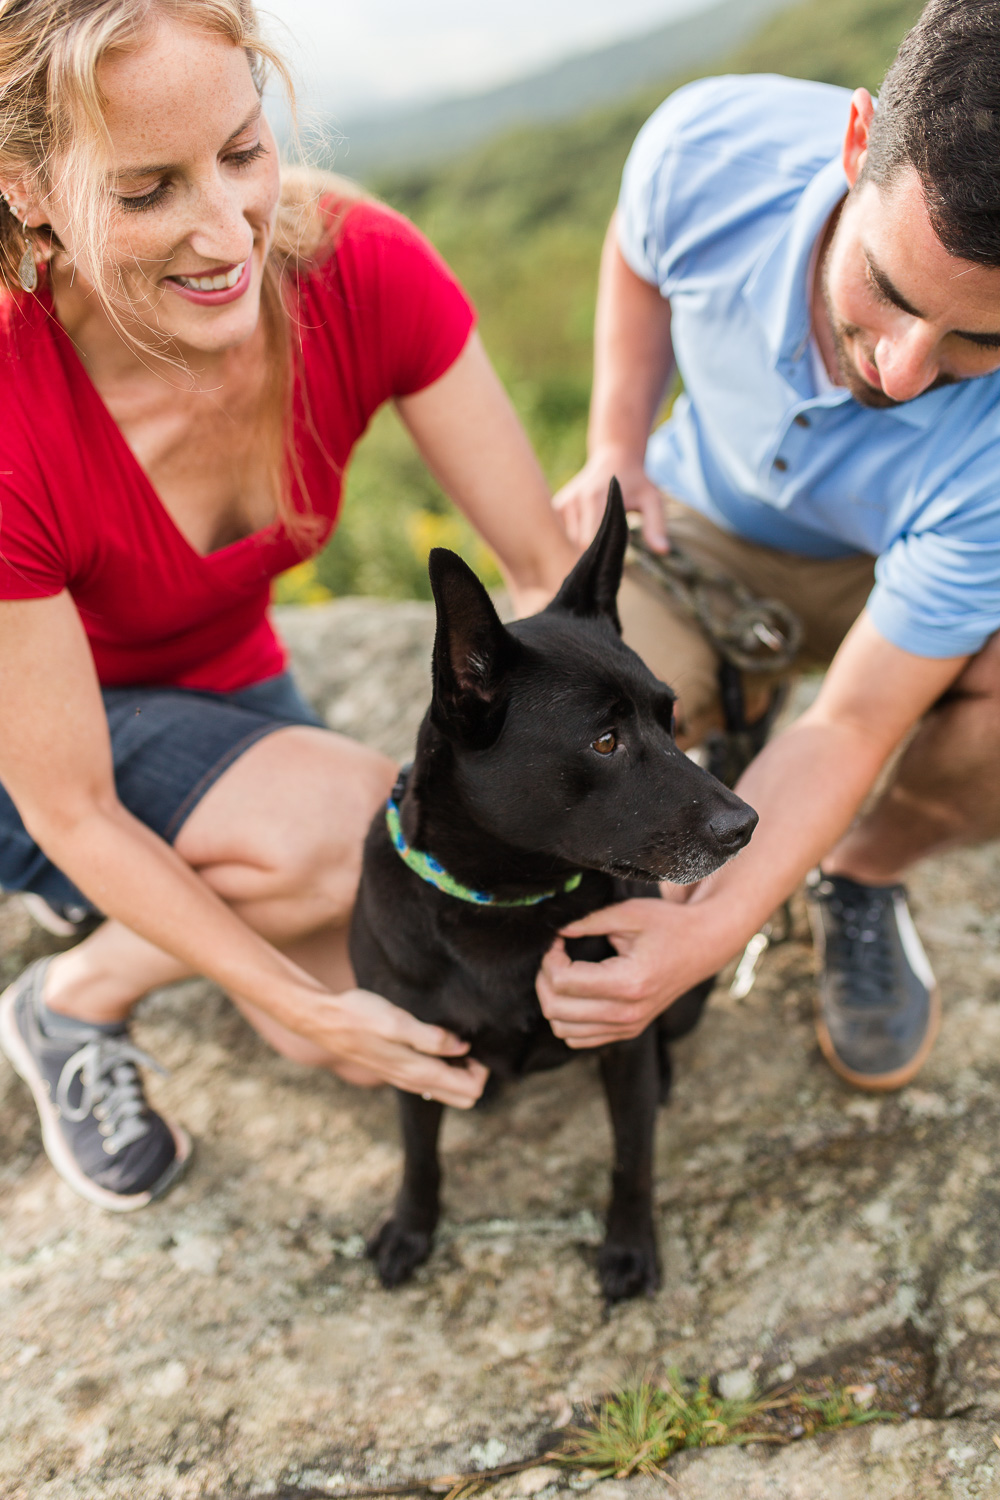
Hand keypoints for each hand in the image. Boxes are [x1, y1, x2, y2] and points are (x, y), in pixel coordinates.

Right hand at [312, 988, 488, 1107]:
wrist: (324, 1021)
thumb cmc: (359, 1016)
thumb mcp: (396, 1021)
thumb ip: (430, 1037)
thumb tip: (462, 1046)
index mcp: (419, 1072)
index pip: (470, 1090)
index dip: (481, 1068)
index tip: (475, 1044)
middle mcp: (414, 1081)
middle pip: (464, 1096)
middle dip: (475, 1073)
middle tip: (469, 1043)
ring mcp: (405, 1078)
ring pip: (448, 1090)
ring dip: (459, 1070)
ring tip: (455, 1040)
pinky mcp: (397, 1070)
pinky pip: (431, 1080)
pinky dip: (443, 1067)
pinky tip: (437, 1043)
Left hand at [537, 897, 724, 1046]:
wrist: (704, 945)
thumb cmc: (669, 925)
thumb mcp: (629, 913)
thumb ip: (588, 921)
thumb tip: (555, 931)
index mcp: (628, 983)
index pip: (563, 982)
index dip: (550, 958)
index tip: (557, 940)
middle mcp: (627, 1013)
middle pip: (556, 1010)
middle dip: (544, 979)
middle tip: (554, 955)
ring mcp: (628, 1027)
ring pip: (563, 1030)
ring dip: (552, 1001)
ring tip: (562, 973)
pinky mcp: (629, 1031)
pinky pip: (580, 1039)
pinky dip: (567, 1019)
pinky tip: (576, 992)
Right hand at [552, 446, 667, 551]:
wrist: (615, 456)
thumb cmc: (636, 481)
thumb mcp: (652, 500)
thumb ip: (656, 526)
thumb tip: (663, 551)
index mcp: (594, 499)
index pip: (590, 542)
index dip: (603, 553)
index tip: (617, 557)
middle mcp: (573, 502)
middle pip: (579, 545)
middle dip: (595, 552)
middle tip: (612, 548)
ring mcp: (562, 504)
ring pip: (570, 542)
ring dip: (586, 546)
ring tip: (602, 537)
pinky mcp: (556, 508)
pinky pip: (564, 535)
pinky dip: (576, 538)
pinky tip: (590, 530)